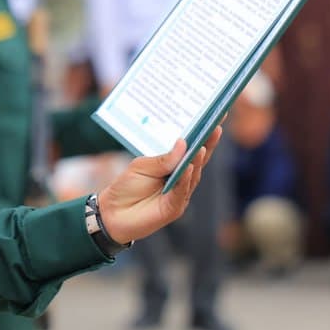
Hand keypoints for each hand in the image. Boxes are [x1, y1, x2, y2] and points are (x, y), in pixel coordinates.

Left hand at [97, 127, 221, 244]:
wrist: (112, 213)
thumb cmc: (127, 187)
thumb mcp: (141, 166)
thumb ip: (162, 159)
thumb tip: (183, 143)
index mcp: (174, 165)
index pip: (192, 148)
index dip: (204, 134)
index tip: (215, 117)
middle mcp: (181, 179)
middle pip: (198, 160)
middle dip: (208, 144)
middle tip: (216, 126)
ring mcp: (180, 193)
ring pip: (193, 175)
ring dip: (198, 161)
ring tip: (202, 146)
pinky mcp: (173, 208)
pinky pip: (181, 191)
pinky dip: (185, 179)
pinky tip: (189, 168)